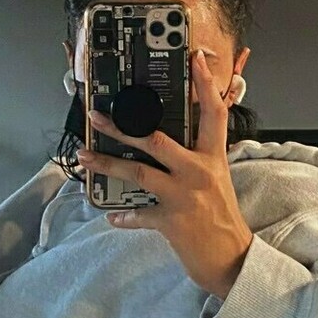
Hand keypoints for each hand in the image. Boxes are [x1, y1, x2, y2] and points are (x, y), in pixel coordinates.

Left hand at [76, 48, 255, 300]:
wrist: (232, 258)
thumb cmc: (221, 217)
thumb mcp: (217, 179)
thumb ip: (198, 157)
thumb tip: (168, 140)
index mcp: (213, 157)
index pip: (213, 112)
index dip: (205, 84)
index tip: (195, 59)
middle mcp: (199, 172)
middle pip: (157, 139)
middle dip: (122, 126)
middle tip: (98, 116)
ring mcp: (184, 196)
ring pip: (138, 172)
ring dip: (107, 164)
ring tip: (85, 156)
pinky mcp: (171, 221)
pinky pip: (139, 214)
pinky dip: (124, 215)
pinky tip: (112, 215)